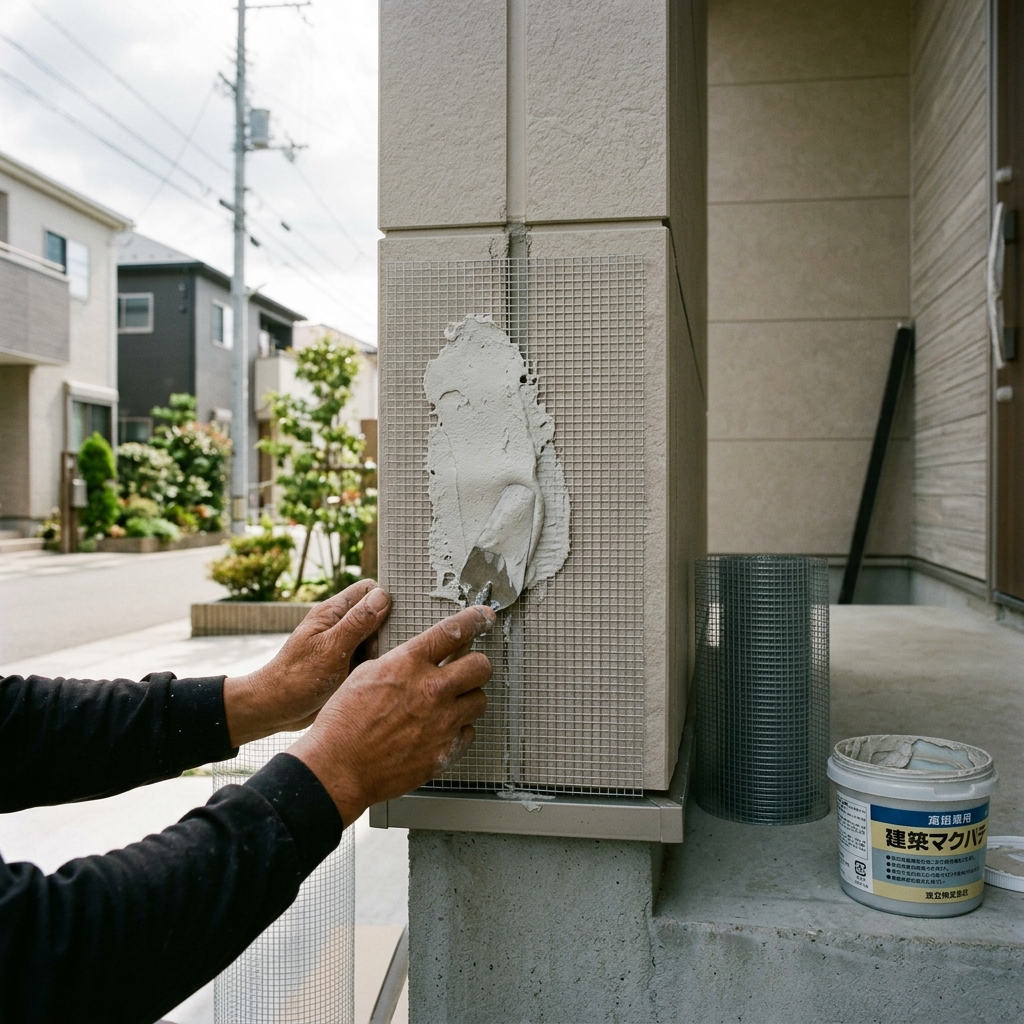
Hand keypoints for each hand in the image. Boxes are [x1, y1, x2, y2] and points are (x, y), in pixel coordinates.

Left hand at [223, 579, 391, 745]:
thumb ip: (357, 623)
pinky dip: (377, 664)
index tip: (399, 618)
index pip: (368, 590)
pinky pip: (371, 657)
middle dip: (388, 629)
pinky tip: (378, 676)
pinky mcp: (347, 664)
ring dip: (383, 650)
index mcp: (333, 613)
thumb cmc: (296, 678)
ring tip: (382, 666)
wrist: (275, 709)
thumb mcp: (330, 649)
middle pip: (377, 614)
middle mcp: (340, 625)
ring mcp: (344, 645)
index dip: (386, 599)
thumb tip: (382, 596)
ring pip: (377, 637)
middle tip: (389, 649)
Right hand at [288, 604, 495, 824]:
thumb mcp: (366, 674)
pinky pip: (468, 732)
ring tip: (449, 704)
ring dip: (468, 699)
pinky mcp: (445, 750)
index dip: (474, 619)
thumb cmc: (344, 723)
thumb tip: (420, 656)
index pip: (453, 631)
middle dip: (477, 665)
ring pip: (480, 700)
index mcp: (408, 664)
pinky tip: (440, 731)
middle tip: (467, 670)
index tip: (484, 616)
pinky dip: (458, 730)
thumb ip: (400, 662)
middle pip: (481, 666)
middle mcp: (431, 689)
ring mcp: (441, 721)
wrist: (338, 768)